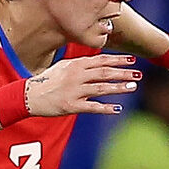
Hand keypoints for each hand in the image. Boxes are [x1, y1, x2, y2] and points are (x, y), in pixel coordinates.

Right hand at [27, 54, 141, 116]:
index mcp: (75, 65)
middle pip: (104, 73)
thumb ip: (81, 64)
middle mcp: (76, 76)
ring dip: (119, 88)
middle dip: (123, 73)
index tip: (132, 59)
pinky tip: (117, 108)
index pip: (101, 60)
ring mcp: (74, 91)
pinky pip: (92, 106)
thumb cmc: (48, 81)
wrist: (30, 96)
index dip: (117, 59)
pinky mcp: (72, 106)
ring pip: (101, 88)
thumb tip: (98, 61)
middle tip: (138, 74)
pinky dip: (106, 107)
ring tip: (133, 87)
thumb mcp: (63, 66)